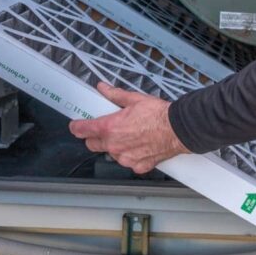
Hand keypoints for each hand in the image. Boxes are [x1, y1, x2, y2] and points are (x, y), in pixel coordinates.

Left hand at [69, 82, 189, 174]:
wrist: (179, 129)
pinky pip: (128, 162)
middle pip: (92, 145)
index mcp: (110, 128)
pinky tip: (141, 146)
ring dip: (115, 147)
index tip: (76, 125)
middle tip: (108, 129)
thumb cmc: (159, 114)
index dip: (77, 127)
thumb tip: (103, 88)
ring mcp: (125, 158)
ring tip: (131, 136)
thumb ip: (115, 95)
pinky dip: (132, 155)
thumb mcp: (135, 99)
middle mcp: (114, 145)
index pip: (82, 130)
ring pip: (111, 154)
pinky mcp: (137, 166)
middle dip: (96, 137)